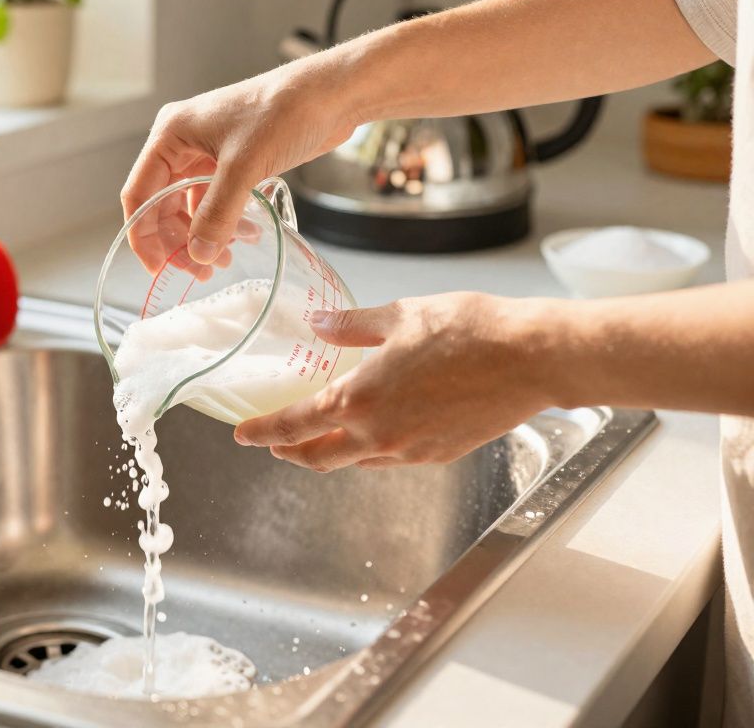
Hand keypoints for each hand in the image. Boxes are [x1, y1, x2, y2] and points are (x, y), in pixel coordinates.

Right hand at [121, 56, 359, 266]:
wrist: (330, 95)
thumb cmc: (285, 112)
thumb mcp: (244, 167)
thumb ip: (217, 213)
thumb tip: (198, 254)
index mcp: (171, 134)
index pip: (138, 193)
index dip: (144, 234)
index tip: (158, 267)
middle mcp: (183, 144)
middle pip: (162, 204)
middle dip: (177, 240)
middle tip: (197, 271)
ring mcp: (208, 153)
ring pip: (189, 206)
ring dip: (201, 235)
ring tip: (221, 261)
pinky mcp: (233, 162)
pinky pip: (215, 202)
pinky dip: (222, 223)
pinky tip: (241, 239)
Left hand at [233, 293, 555, 470]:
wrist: (533, 359)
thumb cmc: (470, 330)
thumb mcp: (400, 315)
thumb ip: (350, 325)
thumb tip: (317, 323)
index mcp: (359, 400)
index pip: (293, 425)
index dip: (262, 431)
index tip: (242, 435)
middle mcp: (379, 435)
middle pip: (317, 458)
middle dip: (289, 452)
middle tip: (273, 443)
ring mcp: (410, 451)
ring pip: (354, 461)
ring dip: (329, 452)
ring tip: (320, 436)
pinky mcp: (439, 455)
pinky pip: (389, 459)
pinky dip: (369, 450)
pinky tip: (372, 432)